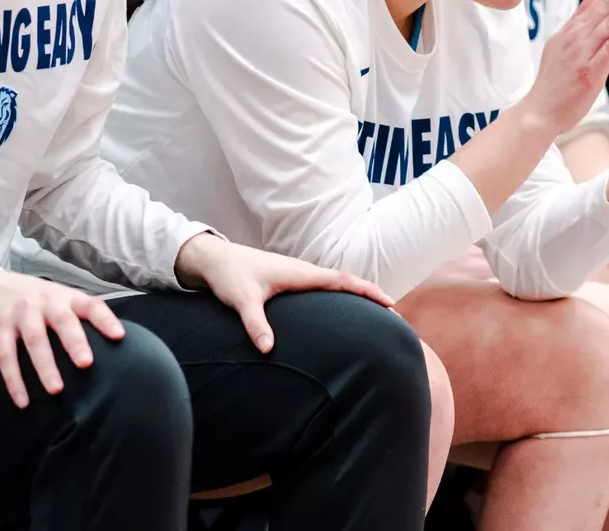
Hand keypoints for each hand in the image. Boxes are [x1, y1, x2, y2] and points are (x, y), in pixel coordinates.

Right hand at [0, 270, 124, 408]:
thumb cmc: (38, 303)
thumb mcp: (60, 301)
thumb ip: (80, 318)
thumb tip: (112, 347)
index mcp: (67, 297)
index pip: (91, 306)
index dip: (106, 320)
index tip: (119, 337)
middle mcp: (45, 302)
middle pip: (62, 321)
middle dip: (75, 342)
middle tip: (86, 364)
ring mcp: (21, 314)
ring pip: (34, 340)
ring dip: (45, 366)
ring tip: (56, 390)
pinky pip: (6, 356)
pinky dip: (14, 380)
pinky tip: (22, 401)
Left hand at [174, 233, 393, 351]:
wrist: (215, 260)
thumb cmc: (231, 277)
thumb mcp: (243, 301)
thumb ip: (256, 324)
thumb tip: (268, 349)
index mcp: (300, 274)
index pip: (342, 281)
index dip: (366, 291)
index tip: (388, 302)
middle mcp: (304, 272)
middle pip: (345, 281)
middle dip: (370, 293)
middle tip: (393, 311)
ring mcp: (298, 275)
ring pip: (336, 283)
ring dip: (357, 293)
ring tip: (376, 311)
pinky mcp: (291, 281)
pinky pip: (324, 287)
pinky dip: (340, 294)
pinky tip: (342, 309)